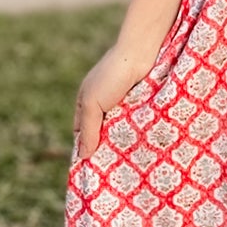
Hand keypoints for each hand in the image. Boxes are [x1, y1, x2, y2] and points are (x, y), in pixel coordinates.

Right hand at [72, 43, 158, 159]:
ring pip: (122, 132)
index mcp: (87, 103)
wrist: (143, 53)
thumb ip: (88, 129)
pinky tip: (143, 151)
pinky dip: (138, 136)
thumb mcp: (93, 103)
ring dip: (124, 144)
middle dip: (107, 149)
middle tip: (112, 173)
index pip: (83, 133)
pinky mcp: (142, 106)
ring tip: (129, 167)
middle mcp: (105, 105)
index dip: (86, 149)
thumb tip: (83, 156)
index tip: (92, 170)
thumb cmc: (112, 75)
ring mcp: (125, 106)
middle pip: (103, 135)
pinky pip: (138, 126)